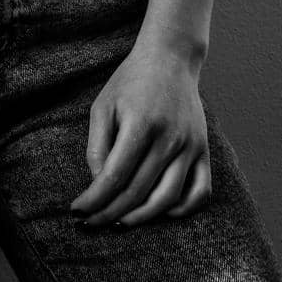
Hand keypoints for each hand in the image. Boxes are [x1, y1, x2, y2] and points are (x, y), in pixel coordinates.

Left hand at [69, 39, 211, 226]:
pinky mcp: (204, 150)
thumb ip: (97, 146)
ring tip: (119, 222)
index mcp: (141, 123)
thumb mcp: (103, 105)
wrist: (170, 58)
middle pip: (138, 191)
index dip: (95, 199)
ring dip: (141, 218)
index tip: (77, 212)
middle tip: (91, 223)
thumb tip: (98, 184)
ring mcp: (191, 145)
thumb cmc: (130, 82)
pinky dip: (181, 210)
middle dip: (110, 213)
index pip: (115, 176)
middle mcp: (170, 137)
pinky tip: (158, 212)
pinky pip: (199, 193)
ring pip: (167, 199)